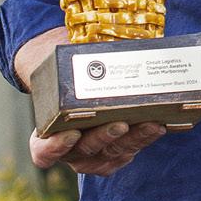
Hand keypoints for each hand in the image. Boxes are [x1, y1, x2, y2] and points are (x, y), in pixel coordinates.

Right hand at [14, 26, 165, 173]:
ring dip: (134, 139)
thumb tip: (88, 42)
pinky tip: (157, 127)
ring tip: (151, 124)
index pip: (43, 152)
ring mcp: (92, 158)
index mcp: (46, 138)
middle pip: (85, 149)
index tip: (71, 134)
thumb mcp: (65, 78)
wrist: (79, 100)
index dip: (54, 148)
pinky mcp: (114, 157)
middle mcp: (68, 152)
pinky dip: (143, 140)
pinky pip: (128, 152)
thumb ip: (71, 67)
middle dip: (105, 136)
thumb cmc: (71, 88)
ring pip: (113, 153)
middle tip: (121, 124)